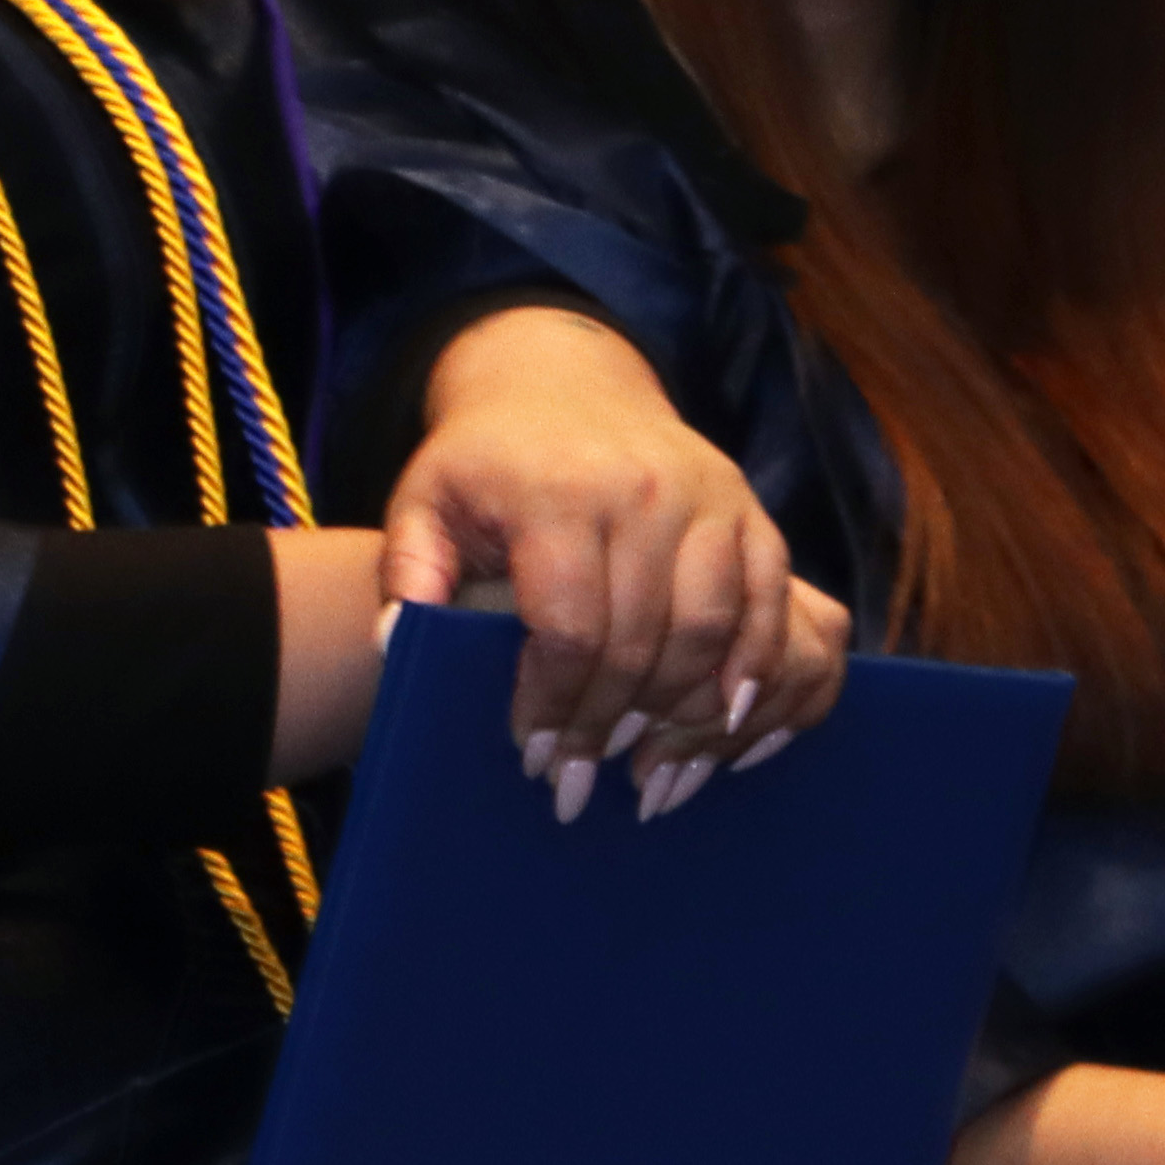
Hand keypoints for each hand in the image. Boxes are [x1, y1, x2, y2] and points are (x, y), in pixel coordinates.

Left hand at [357, 309, 840, 807]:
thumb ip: (407, 572)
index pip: (570, 629)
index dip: (555, 705)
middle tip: (581, 781)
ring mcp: (706, 497)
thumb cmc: (487, 461)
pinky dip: (754, 668)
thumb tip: (395, 647)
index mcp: (559, 494)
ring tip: (646, 766)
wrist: (565, 383)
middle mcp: (642, 491)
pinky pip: (768, 601)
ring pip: (711, 630)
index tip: (533, 754)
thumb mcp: (426, 503)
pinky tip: (723, 721)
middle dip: (610, 726)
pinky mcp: (747, 509)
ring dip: (682, 713)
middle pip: (642, 642)